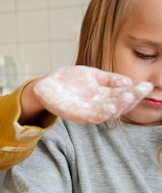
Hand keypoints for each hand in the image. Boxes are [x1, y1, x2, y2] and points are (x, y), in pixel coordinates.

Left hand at [33, 66, 151, 123]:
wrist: (45, 86)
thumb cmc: (69, 81)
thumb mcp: (91, 76)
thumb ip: (109, 79)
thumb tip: (129, 81)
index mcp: (104, 95)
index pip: (123, 95)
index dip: (136, 91)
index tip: (146, 85)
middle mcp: (99, 105)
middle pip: (119, 104)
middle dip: (131, 98)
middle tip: (141, 90)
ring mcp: (88, 111)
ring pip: (108, 112)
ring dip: (119, 106)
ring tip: (130, 96)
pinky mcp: (76, 115)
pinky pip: (92, 117)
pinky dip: (102, 114)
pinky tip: (110, 108)